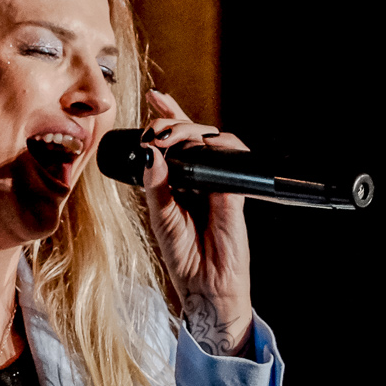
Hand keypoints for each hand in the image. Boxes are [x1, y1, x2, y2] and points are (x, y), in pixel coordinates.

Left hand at [139, 90, 254, 356]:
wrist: (206, 286)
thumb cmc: (184, 256)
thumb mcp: (160, 217)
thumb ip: (155, 185)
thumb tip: (150, 154)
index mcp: (181, 182)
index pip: (176, 143)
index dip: (169, 117)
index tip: (156, 98)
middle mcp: (201, 180)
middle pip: (194, 136)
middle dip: (175, 122)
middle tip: (158, 125)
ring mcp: (220, 185)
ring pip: (213, 144)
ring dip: (190, 133)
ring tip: (170, 135)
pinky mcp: (235, 196)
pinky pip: (231, 165)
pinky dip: (219, 151)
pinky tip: (203, 147)